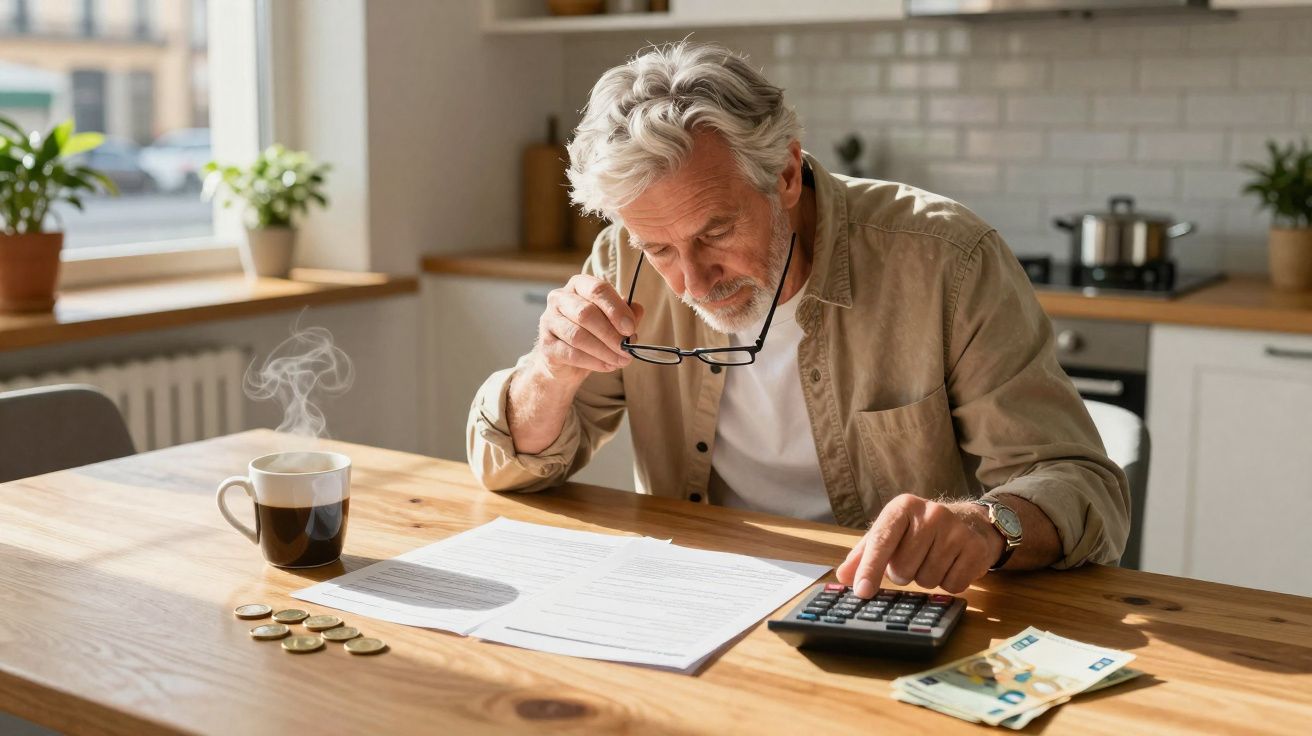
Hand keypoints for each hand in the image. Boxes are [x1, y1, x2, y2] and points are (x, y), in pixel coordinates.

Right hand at [532, 274, 644, 382]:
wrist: (568, 362)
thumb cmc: (593, 334)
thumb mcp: (613, 321)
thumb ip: (626, 313)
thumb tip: (637, 310)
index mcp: (579, 285)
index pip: (598, 289)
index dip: (616, 309)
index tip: (630, 328)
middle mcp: (559, 298)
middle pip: (586, 313)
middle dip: (611, 334)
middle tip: (627, 349)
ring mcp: (548, 320)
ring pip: (578, 335)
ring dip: (604, 350)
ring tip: (621, 360)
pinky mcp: (545, 345)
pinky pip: (571, 353)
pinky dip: (593, 362)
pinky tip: (607, 366)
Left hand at [835, 494, 1003, 596]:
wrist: (970, 522)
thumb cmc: (920, 531)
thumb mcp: (891, 534)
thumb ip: (864, 554)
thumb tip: (844, 577)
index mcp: (903, 507)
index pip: (881, 540)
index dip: (870, 568)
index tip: (861, 591)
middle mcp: (931, 513)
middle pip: (903, 568)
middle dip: (904, 573)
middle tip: (914, 559)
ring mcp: (956, 530)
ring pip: (928, 580)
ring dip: (926, 578)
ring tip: (933, 559)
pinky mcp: (976, 548)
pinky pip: (952, 585)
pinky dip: (949, 583)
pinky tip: (952, 565)